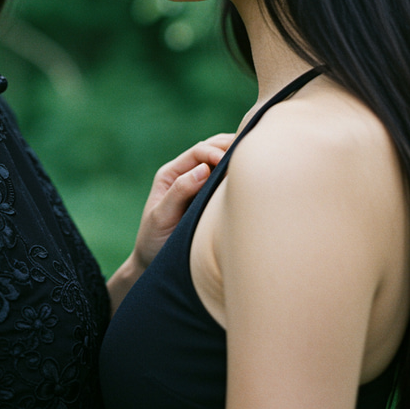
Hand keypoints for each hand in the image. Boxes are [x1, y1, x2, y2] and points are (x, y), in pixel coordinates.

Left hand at [107, 133, 234, 312]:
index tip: (227, 161)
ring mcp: (198, 186)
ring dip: (235, 156)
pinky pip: (224, 180)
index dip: (214, 151)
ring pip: (220, 161)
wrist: (153, 263)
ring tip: (256, 156)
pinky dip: (237, 174)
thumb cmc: (153, 240)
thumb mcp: (162, 216)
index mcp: (171, 174)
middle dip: (230, 145)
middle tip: (250, 148)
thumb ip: (179, 191)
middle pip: (210, 149)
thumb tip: (203, 169)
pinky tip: (252, 176)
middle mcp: (184, 175)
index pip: (197, 152)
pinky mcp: (208, 199)